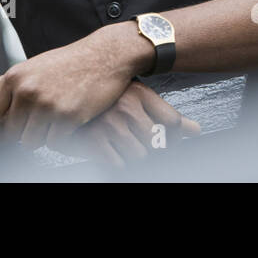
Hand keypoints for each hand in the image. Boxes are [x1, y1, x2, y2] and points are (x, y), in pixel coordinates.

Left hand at [0, 27, 148, 150]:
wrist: (105, 55)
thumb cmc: (67, 62)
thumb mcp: (33, 67)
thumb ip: (6, 81)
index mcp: (13, 77)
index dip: (6, 121)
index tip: (21, 117)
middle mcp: (26, 90)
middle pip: (11, 134)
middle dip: (26, 131)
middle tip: (44, 121)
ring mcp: (46, 104)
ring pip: (30, 143)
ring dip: (44, 137)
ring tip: (57, 122)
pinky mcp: (67, 116)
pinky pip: (54, 143)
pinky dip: (62, 138)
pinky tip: (71, 123)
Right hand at [61, 80, 200, 166]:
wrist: (62, 96)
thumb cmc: (104, 99)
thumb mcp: (136, 98)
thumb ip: (166, 115)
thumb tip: (195, 131)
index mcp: (139, 93)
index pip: (173, 122)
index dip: (174, 137)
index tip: (167, 139)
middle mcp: (126, 107)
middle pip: (159, 144)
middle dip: (154, 150)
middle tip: (142, 144)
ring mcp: (109, 124)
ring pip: (140, 157)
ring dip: (134, 156)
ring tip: (124, 145)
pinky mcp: (93, 140)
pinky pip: (118, 164)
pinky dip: (116, 162)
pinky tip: (110, 149)